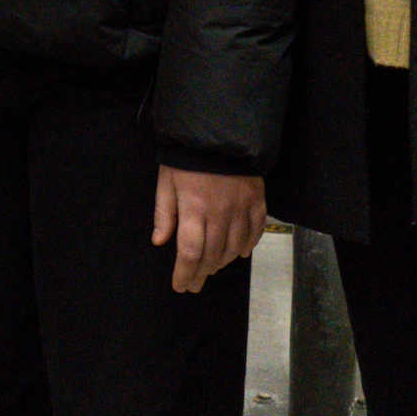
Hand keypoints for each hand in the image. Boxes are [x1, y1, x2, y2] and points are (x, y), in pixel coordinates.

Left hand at [151, 167, 267, 293]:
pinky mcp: (257, 200)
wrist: (220, 129)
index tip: (180, 286)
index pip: (189, 253)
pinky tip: (240, 253)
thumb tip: (159, 241)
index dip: (184, 274)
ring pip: (234, 247)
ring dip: (222, 262)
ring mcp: (241, 208)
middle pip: (212, 255)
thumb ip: (164, 213)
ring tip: (212, 269)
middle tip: (194, 284)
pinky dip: (248, 245)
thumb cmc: (187, 155)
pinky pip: (256, 230)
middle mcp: (220, 214)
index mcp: (194, 210)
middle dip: (201, 273)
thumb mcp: (166, 180)